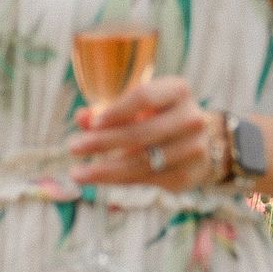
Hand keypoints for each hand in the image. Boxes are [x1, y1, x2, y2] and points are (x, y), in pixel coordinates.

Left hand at [70, 73, 216, 188]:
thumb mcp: (136, 107)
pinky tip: (100, 178)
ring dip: (104, 169)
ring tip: (77, 173)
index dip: (116, 110)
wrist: (200, 143)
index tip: (92, 123)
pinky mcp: (187, 175)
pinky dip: (119, 180)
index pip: (144, 97)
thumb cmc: (158, 118)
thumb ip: (107, 110)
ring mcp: (193, 149)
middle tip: (72, 148)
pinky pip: (145, 180)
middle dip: (102, 142)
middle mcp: (191, 119)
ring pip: (140, 162)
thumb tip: (82, 118)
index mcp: (178, 91)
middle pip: (139, 133)